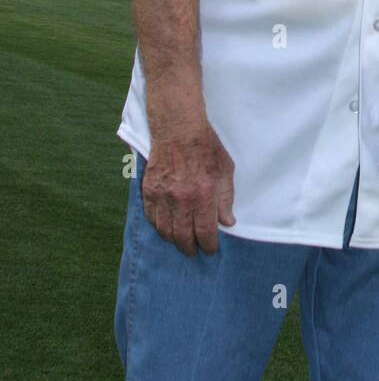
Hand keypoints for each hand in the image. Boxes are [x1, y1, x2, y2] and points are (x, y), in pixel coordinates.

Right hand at [141, 123, 235, 256]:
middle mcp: (182, 200)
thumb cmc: (206, 148)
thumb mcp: (225, 171)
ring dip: (173, 240)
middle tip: (194, 251)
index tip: (210, 249)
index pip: (205, 232)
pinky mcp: (149, 191)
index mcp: (204, 196)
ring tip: (180, 241)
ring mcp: (163, 196)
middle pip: (183, 237)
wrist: (179, 129)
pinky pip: (152, 218)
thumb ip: (226, 198)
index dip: (208, 245)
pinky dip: (158, 227)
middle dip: (190, 248)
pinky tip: (166, 228)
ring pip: (165, 230)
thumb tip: (227, 222)